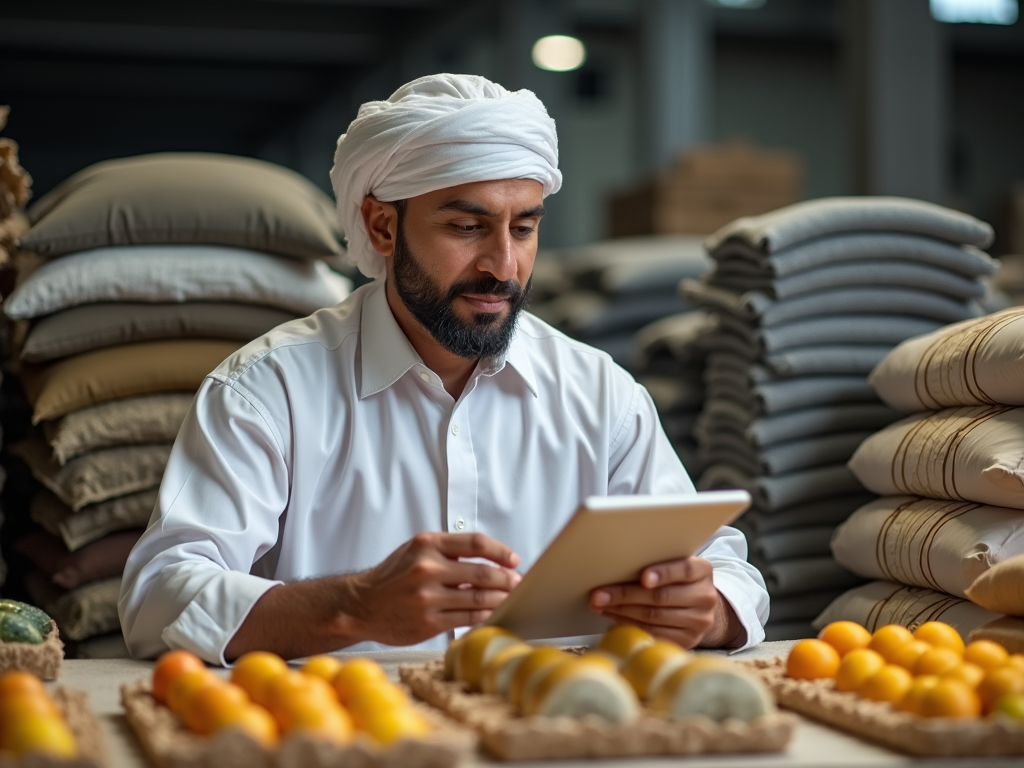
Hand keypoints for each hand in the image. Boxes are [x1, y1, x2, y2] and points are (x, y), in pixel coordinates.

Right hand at [341, 532, 520, 646]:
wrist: (361, 604)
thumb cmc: (393, 576)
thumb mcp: (416, 550)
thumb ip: (449, 550)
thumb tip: (490, 559)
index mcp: (427, 545)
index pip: (476, 543)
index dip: (500, 552)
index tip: (513, 560)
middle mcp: (427, 569)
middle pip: (482, 573)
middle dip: (506, 579)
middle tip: (518, 583)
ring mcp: (428, 598)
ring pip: (478, 599)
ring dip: (500, 599)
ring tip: (511, 598)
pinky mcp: (428, 623)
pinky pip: (467, 619)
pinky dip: (485, 616)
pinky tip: (493, 613)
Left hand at [588, 557, 742, 648]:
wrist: (698, 606)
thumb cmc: (677, 579)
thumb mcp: (674, 565)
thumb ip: (657, 561)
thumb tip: (617, 562)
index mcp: (703, 571)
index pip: (684, 570)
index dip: (663, 573)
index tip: (643, 577)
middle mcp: (705, 597)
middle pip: (662, 596)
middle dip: (625, 595)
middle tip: (599, 594)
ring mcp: (698, 622)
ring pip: (654, 617)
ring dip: (621, 611)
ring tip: (600, 605)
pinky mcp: (688, 641)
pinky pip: (653, 634)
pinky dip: (629, 624)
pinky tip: (613, 617)